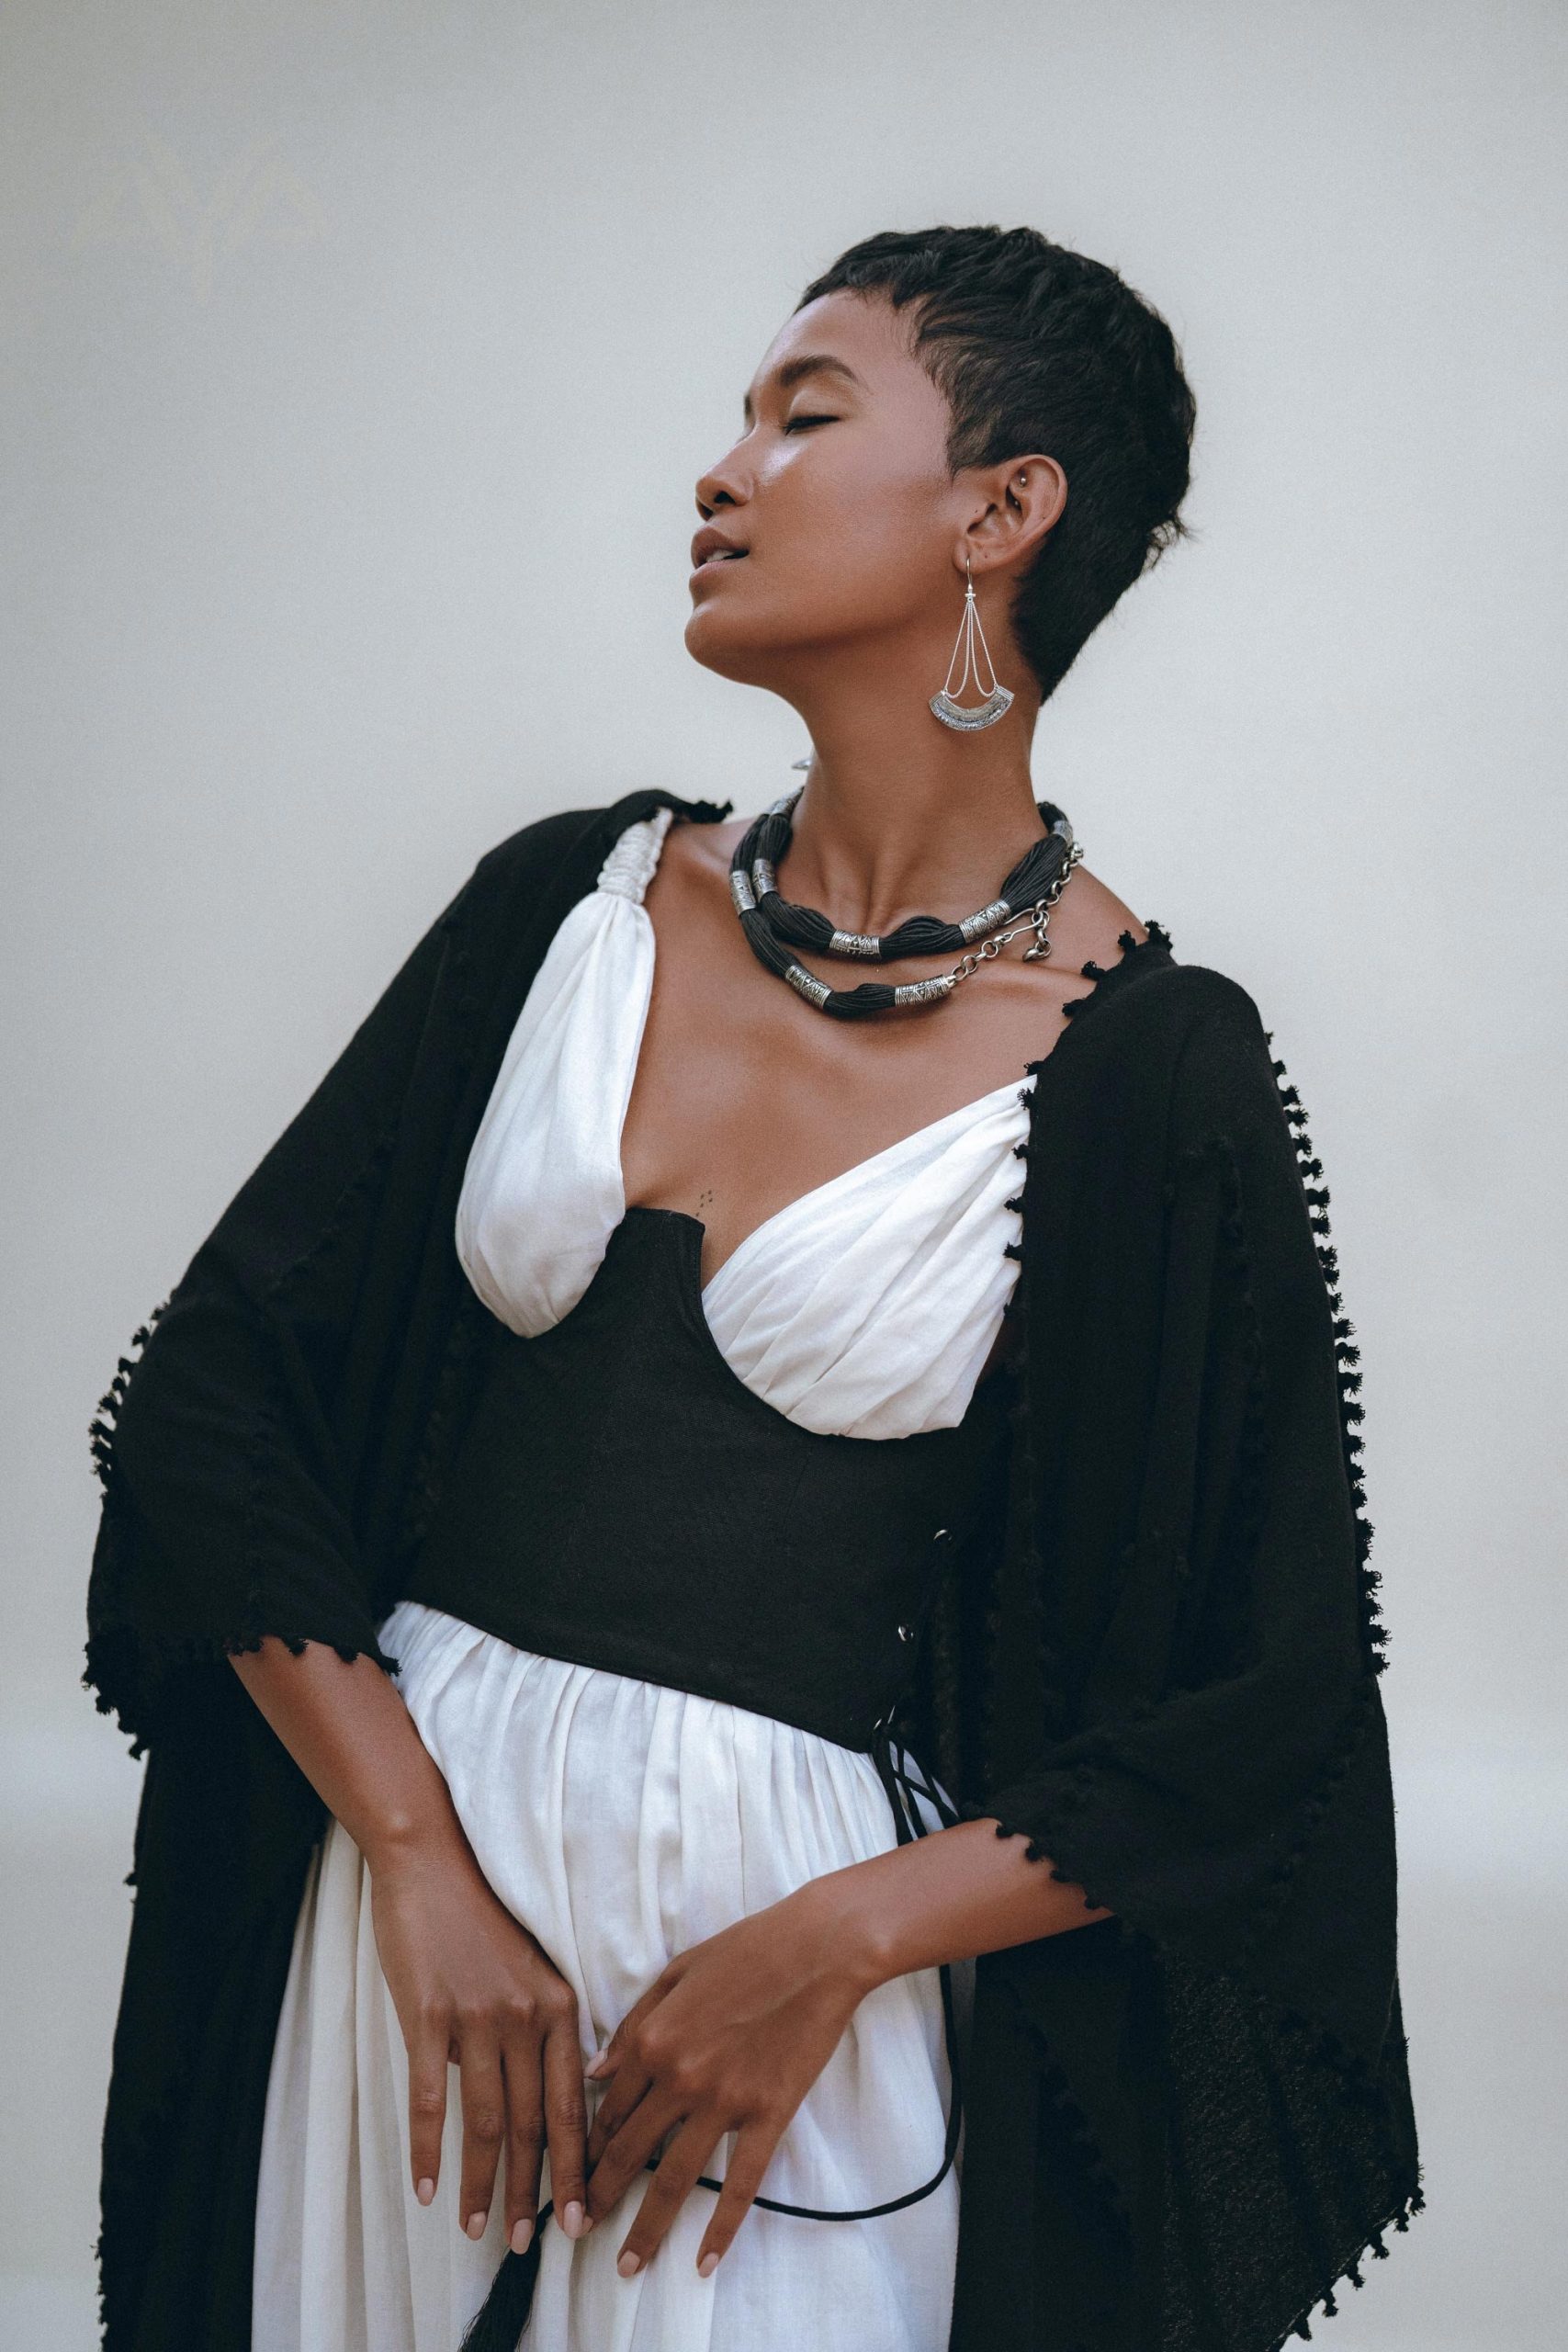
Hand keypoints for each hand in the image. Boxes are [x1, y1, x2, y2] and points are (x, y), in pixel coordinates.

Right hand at [369, 1835, 592, 2253]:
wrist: (432, 1863)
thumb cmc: (481, 1918)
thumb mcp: (531, 1971)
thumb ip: (540, 2031)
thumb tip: (535, 2097)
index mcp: (560, 2006)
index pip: (573, 2103)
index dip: (575, 2166)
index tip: (578, 2217)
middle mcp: (527, 2016)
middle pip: (534, 2123)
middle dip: (534, 2190)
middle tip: (529, 2243)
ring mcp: (477, 2015)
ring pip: (487, 2121)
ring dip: (484, 2184)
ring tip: (481, 2228)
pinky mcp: (427, 2014)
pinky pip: (430, 2098)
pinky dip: (428, 2151)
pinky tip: (428, 2189)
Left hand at [582, 1880, 876, 2278]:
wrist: (818, 1947)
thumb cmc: (747, 1949)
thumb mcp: (676, 1972)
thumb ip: (633, 2024)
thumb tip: (595, 2072)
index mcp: (652, 2039)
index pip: (607, 2109)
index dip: (586, 2149)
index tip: (574, 2178)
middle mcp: (680, 2076)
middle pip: (628, 2152)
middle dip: (600, 2198)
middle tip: (581, 2232)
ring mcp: (725, 2101)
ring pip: (674, 2179)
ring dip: (646, 2228)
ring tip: (628, 2267)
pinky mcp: (768, 2114)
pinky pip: (741, 2183)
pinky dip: (722, 2227)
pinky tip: (705, 2261)